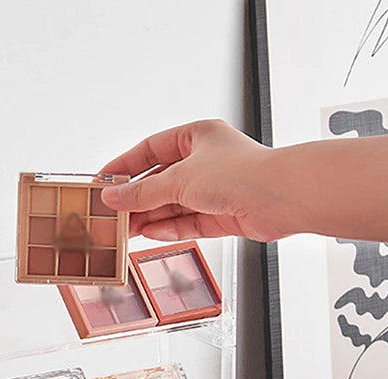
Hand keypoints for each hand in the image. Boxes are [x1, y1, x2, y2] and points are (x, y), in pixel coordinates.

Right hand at [99, 119, 291, 241]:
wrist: (282, 198)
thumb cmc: (243, 174)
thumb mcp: (178, 180)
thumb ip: (142, 192)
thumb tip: (113, 197)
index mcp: (197, 137)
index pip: (151, 149)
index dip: (126, 165)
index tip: (105, 180)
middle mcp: (206, 161)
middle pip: (161, 180)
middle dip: (136, 198)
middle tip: (112, 212)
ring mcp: (215, 189)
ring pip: (173, 204)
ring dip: (149, 216)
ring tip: (125, 229)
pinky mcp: (222, 215)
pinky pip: (188, 222)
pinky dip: (169, 228)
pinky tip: (149, 233)